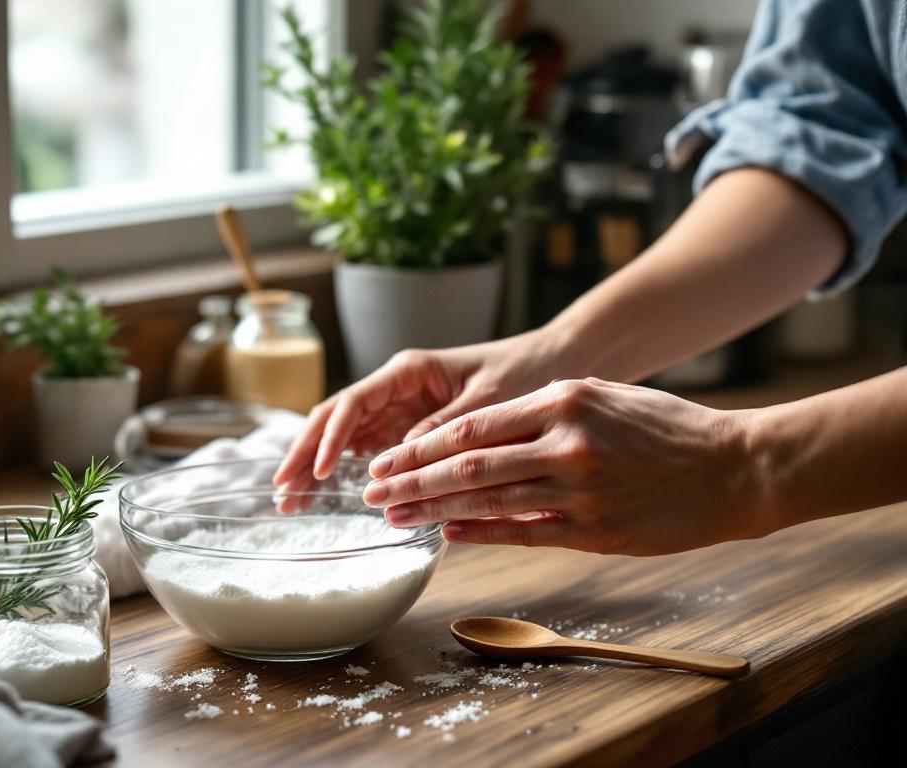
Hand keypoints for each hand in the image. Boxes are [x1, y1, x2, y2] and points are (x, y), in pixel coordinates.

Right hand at [274, 329, 572, 489]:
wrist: (553, 362)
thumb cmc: (524, 372)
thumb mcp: (489, 401)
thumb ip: (446, 428)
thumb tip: (402, 460)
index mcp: (408, 371)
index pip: (354, 402)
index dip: (330, 437)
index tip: (319, 470)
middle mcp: (395, 388)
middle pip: (334, 419)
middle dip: (304, 453)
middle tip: (282, 492)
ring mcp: (397, 408)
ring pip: (342, 436)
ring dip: (314, 466)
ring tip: (291, 500)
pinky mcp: (407, 429)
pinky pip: (367, 450)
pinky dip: (342, 472)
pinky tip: (321, 495)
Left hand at [361, 378, 768, 555]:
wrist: (737, 468)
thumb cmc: (667, 428)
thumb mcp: (605, 397)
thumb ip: (545, 412)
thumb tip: (482, 434)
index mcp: (564, 401)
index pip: (472, 425)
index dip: (422, 446)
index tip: (387, 457)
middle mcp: (565, 443)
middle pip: (468, 464)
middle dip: (412, 480)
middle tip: (372, 492)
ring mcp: (580, 490)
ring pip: (488, 500)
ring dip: (434, 510)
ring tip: (395, 516)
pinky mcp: (596, 531)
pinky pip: (524, 532)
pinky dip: (480, 532)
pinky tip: (447, 533)